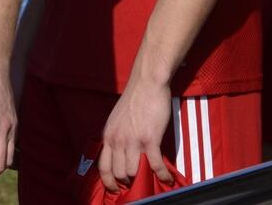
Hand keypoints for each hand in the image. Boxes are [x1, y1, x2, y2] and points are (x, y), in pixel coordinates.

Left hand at [99, 74, 172, 191]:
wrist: (147, 82)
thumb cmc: (135, 98)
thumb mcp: (116, 119)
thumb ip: (116, 136)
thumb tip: (120, 153)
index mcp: (108, 136)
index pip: (103, 167)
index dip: (108, 182)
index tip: (114, 189)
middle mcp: (118, 140)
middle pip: (119, 173)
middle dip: (128, 181)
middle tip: (138, 182)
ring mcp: (133, 140)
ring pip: (134, 172)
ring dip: (144, 178)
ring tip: (152, 179)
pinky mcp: (150, 139)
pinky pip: (155, 165)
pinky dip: (162, 174)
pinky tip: (168, 178)